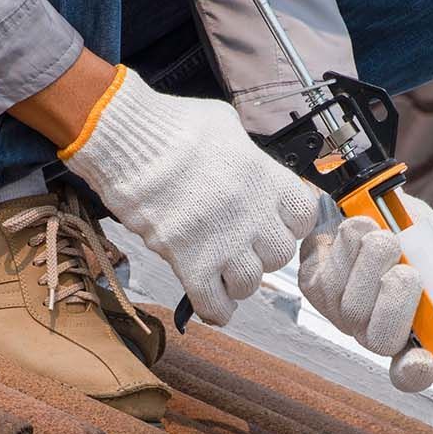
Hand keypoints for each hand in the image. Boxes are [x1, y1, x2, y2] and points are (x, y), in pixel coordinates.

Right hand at [59, 65, 323, 325]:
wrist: (128, 142)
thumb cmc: (171, 126)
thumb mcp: (225, 125)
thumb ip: (246, 153)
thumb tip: (248, 164)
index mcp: (265, 177)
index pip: (304, 216)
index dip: (290, 222)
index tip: (276, 222)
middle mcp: (251, 214)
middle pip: (279, 255)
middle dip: (263, 253)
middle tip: (243, 245)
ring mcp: (223, 242)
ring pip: (250, 284)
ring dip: (238, 280)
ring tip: (223, 269)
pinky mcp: (190, 263)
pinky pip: (214, 303)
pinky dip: (215, 308)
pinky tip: (212, 301)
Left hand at [299, 189, 432, 391]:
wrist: (367, 200)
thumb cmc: (407, 233)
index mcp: (410, 332)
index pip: (411, 372)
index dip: (416, 372)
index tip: (426, 359)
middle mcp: (372, 329)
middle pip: (380, 340)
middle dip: (396, 305)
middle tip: (408, 271)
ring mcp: (341, 312)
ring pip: (353, 305)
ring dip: (373, 264)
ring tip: (385, 236)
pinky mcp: (314, 287)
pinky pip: (330, 276)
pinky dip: (350, 246)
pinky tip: (359, 229)